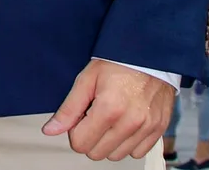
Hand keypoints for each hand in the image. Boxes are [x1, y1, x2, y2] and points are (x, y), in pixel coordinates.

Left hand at [42, 59, 173, 161]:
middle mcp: (130, 122)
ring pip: (117, 156)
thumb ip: (68, 108)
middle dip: (90, 137)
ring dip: (109, 142)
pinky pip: (137, 153)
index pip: (80, 144)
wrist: (149, 52)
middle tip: (95, 115)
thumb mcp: (87, 78)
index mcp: (109, 108)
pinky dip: (128, 143)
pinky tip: (126, 123)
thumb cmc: (119, 61)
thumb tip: (50, 130)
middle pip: (97, 154)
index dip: (75, 131)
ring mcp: (147, 128)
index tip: (81, 116)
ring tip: (111, 117)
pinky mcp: (158, 129)